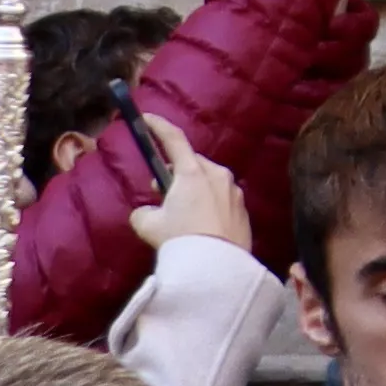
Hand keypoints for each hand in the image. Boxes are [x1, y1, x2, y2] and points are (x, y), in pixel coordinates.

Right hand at [124, 117, 251, 262]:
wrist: (218, 268)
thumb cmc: (182, 240)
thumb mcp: (149, 226)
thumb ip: (143, 213)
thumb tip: (146, 212)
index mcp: (193, 172)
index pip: (174, 139)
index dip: (158, 126)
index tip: (147, 118)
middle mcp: (217, 175)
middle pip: (191, 164)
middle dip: (174, 173)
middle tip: (160, 191)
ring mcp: (233, 191)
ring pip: (208, 182)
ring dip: (192, 190)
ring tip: (180, 216)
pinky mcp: (242, 210)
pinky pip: (220, 200)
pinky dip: (208, 206)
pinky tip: (199, 228)